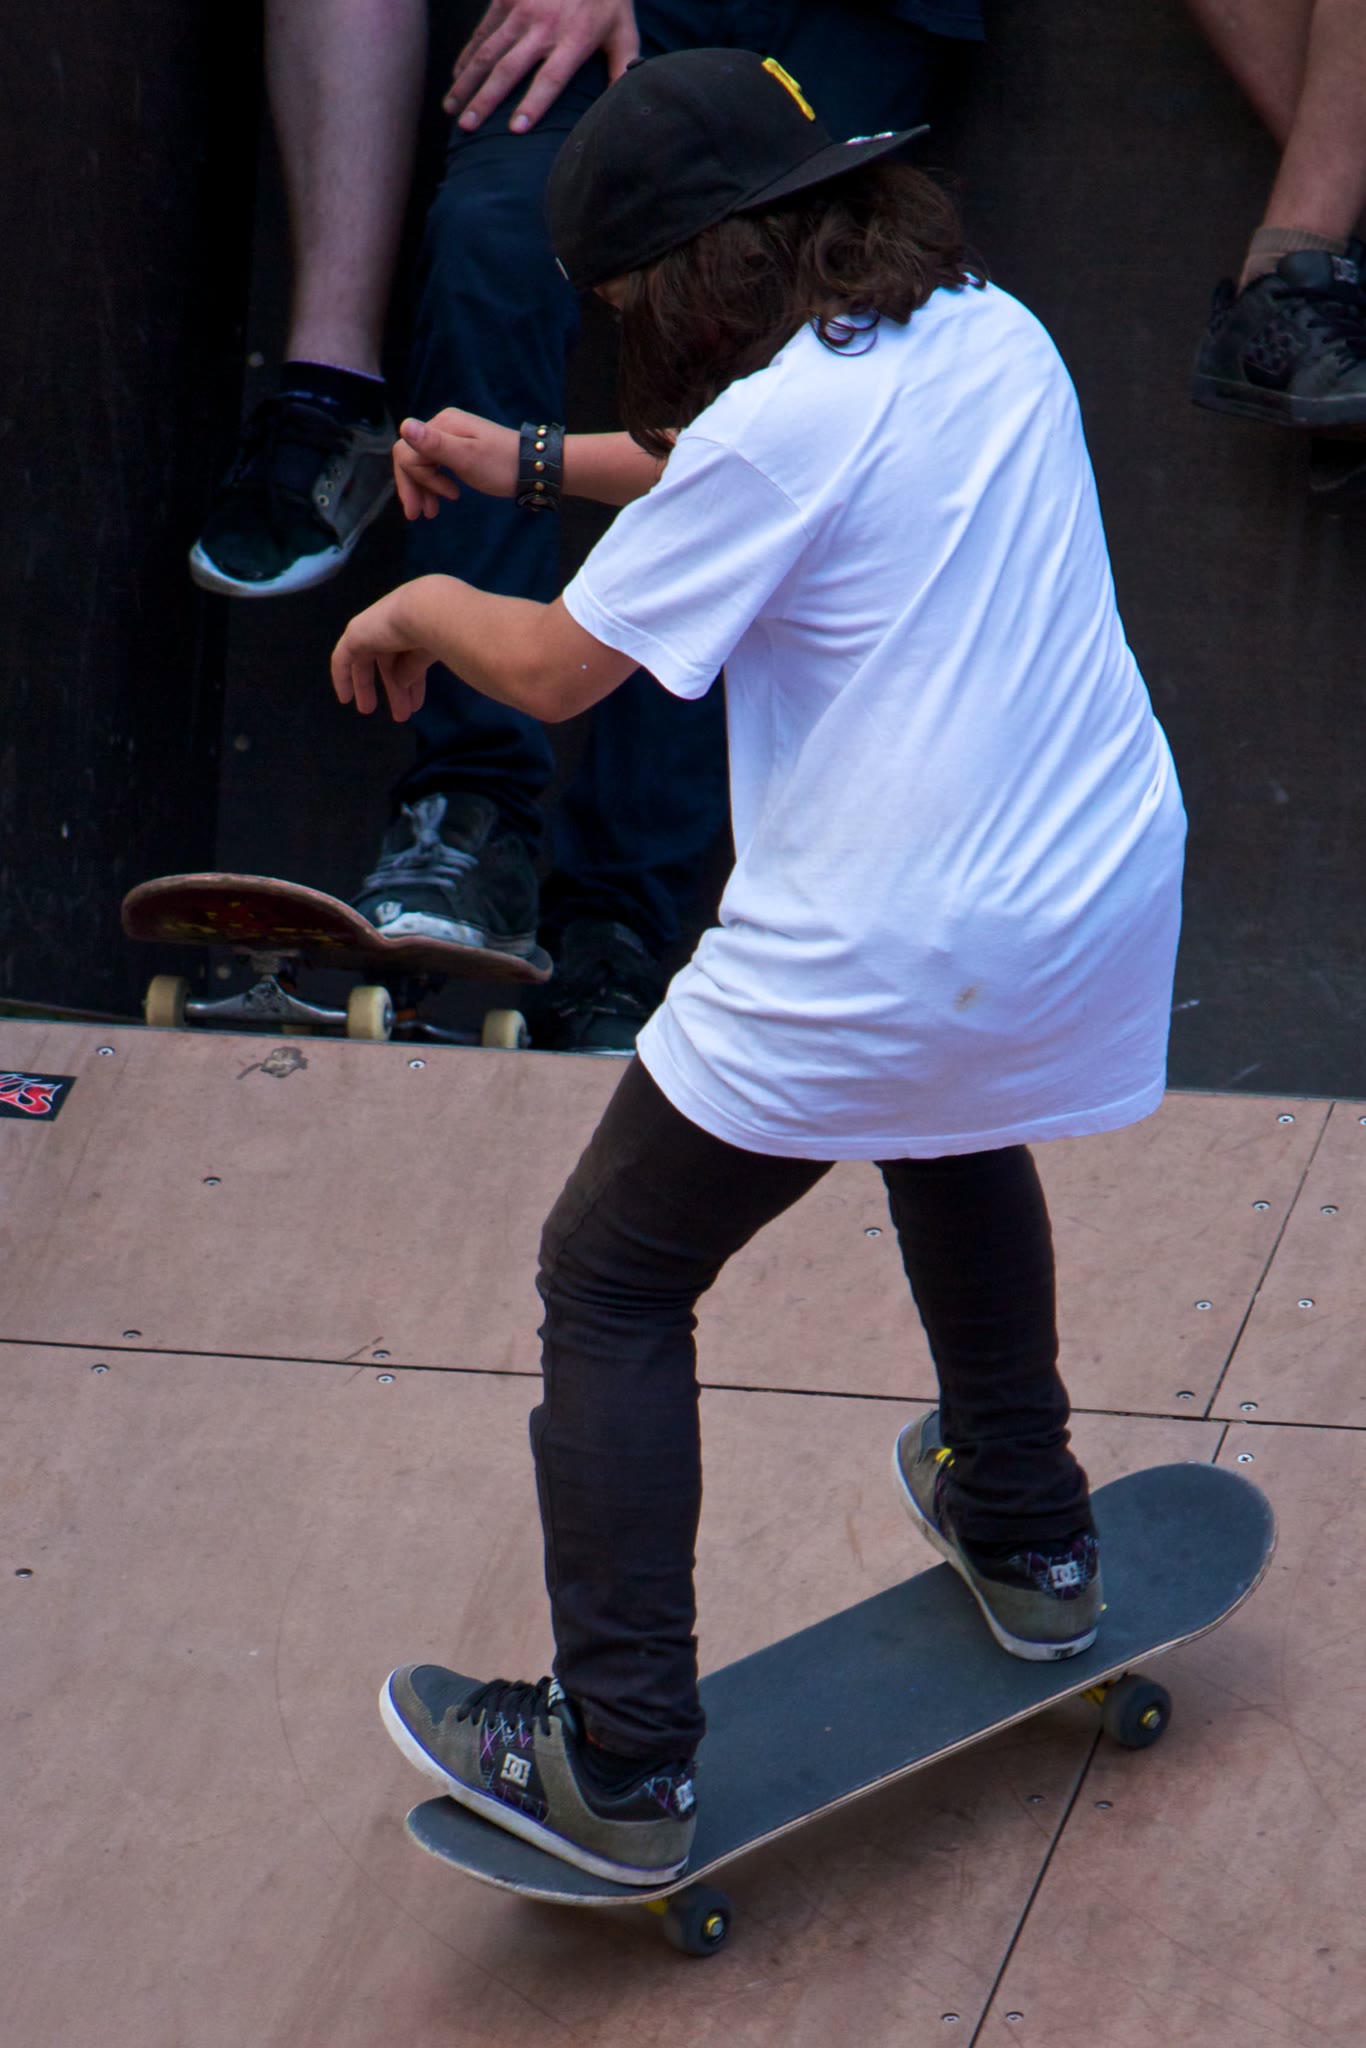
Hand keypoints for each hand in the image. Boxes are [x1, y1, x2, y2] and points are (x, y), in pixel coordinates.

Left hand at [331, 588, 435, 722]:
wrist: (426, 613)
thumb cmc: (438, 633)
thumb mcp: (426, 657)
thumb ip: (412, 670)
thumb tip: (401, 683)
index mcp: (413, 631)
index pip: (410, 661)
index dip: (413, 685)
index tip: (414, 704)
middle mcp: (392, 628)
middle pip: (389, 664)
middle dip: (395, 690)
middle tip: (400, 715)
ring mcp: (372, 630)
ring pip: (367, 664)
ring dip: (371, 689)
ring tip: (370, 712)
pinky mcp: (355, 635)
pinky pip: (343, 659)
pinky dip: (343, 677)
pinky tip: (345, 698)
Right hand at [392, 409, 519, 519]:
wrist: (536, 466)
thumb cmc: (503, 466)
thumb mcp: (467, 458)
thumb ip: (434, 444)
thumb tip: (404, 425)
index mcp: (443, 425)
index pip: (407, 452)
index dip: (412, 481)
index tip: (429, 507)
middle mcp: (444, 426)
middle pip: (411, 456)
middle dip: (414, 487)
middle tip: (419, 516)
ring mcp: (452, 436)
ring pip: (423, 462)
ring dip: (424, 488)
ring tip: (432, 513)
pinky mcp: (461, 447)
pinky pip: (437, 463)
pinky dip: (436, 483)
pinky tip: (446, 497)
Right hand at [445, 0, 637, 132]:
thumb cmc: (607, 1)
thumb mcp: (624, 33)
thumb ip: (622, 70)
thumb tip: (622, 108)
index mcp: (574, 41)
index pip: (550, 79)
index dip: (533, 104)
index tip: (515, 130)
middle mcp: (544, 27)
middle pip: (509, 70)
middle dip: (485, 101)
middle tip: (467, 128)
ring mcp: (522, 10)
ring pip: (488, 52)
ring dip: (467, 82)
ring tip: (451, 108)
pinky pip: (482, 32)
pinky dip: (466, 55)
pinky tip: (456, 77)